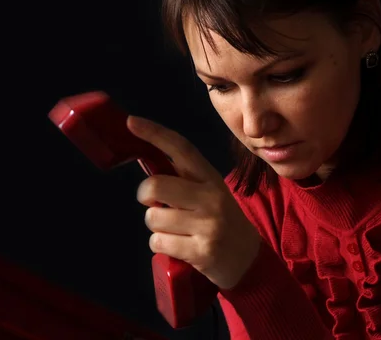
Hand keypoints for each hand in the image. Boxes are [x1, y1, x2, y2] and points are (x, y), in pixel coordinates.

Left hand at [127, 116, 261, 289]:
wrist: (249, 259)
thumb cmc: (222, 222)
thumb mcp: (210, 194)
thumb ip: (184, 182)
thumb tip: (148, 174)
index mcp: (210, 178)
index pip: (181, 148)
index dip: (155, 133)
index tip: (131, 122)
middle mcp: (211, 197)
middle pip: (156, 185)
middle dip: (145, 196)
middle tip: (154, 203)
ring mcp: (208, 225)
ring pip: (153, 218)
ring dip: (156, 227)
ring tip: (176, 231)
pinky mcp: (201, 251)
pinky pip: (158, 243)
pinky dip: (161, 246)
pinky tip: (179, 248)